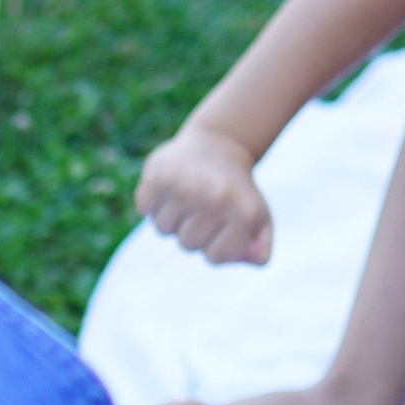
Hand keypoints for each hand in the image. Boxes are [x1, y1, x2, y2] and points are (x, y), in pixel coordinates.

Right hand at [134, 122, 273, 266]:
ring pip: (163, 229)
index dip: (213, 246)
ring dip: (172, 217)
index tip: (222, 225)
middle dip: (191, 231)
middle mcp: (217, 198)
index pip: (214, 257)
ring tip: (188, 195)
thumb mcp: (258, 219)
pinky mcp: (160, 172)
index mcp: (244, 212)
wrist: (219, 144)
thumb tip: (254, 260)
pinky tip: (170, 186)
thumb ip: (260, 249)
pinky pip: (144, 208)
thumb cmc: (237, 192)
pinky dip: (152, 202)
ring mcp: (187, 184)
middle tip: (203, 206)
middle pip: (187, 244)